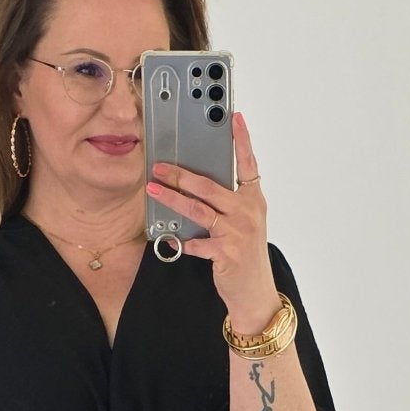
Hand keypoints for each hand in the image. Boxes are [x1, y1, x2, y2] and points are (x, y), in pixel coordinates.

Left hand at [144, 110, 273, 314]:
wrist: (255, 293)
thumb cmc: (246, 256)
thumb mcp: (244, 223)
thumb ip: (227, 203)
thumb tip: (196, 185)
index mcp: (253, 200)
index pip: (248, 164)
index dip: (242, 140)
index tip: (233, 117)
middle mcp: (247, 212)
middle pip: (210, 186)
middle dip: (181, 174)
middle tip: (159, 166)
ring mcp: (237, 232)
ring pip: (198, 209)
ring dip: (172, 198)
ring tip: (153, 190)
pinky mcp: (226, 252)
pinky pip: (196, 242)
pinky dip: (180, 241)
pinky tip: (168, 238)